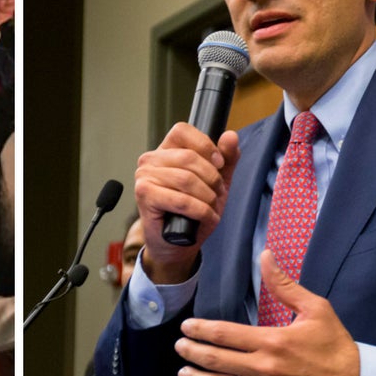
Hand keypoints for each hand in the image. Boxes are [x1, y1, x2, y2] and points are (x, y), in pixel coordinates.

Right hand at [134, 122, 239, 283]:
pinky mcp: (144, 195)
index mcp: (166, 150)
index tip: (218, 164)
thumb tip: (230, 136)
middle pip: (188, 157)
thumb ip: (226, 158)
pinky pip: (181, 199)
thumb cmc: (194, 212)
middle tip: (217, 195)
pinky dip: (199, 211)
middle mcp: (150, 160)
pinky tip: (204, 217)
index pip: (182, 130)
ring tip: (210, 208)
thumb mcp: (216, 182)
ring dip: (207, 198)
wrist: (178, 244)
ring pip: (186, 179)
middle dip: (211, 179)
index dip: (205, 145)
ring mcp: (144, 177)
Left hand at [173, 250, 360, 375]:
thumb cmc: (334, 345)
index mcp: (272, 341)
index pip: (224, 334)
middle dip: (192, 352)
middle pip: (215, 360)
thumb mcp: (315, 308)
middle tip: (179, 346)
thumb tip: (265, 255)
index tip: (187, 326)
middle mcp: (263, 369)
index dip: (200, 330)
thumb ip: (284, 284)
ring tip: (182, 371)